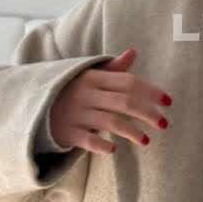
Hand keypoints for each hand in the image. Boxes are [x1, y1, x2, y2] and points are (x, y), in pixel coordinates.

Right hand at [47, 47, 172, 154]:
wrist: (34, 105)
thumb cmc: (70, 91)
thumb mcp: (88, 76)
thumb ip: (113, 69)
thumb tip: (133, 52)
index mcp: (93, 78)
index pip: (128, 82)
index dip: (150, 91)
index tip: (168, 102)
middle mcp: (86, 94)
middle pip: (124, 102)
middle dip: (147, 113)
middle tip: (164, 124)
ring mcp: (76, 114)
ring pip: (110, 122)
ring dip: (132, 131)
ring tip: (146, 141)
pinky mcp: (67, 133)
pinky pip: (88, 140)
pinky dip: (102, 144)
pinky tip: (114, 149)